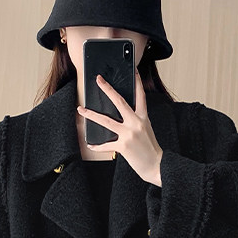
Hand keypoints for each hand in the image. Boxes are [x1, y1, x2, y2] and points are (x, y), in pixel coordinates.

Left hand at [76, 68, 162, 185]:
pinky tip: (90, 144)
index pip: (140, 96)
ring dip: (91, 114)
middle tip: (98, 80)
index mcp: (143, 118)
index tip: (133, 70)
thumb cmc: (150, 149)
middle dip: (107, 89)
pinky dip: (97, 145)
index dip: (137, 82)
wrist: (156, 166)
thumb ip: (135, 121)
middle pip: (119, 102)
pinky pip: (106, 144)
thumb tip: (120, 115)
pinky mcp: (123, 146)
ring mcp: (129, 134)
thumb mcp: (146, 130)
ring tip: (81, 109)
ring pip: (106, 121)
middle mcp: (136, 123)